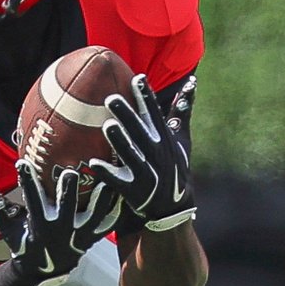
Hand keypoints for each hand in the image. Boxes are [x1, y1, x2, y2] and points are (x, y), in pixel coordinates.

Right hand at [0, 160, 119, 285]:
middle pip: (67, 208)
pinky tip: (124, 193)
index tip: (22, 164)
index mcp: (39, 226)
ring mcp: (79, 236)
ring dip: (102, 197)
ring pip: (94, 215)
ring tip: (107, 177)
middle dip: (68, 190)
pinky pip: (108, 224)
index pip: (31, 201)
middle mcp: (61, 230)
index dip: (27, 182)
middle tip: (70, 171)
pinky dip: (116, 210)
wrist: (41, 271)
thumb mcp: (6, 228)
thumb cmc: (22, 244)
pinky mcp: (91, 238)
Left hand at [88, 74, 196, 231]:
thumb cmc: (174, 166)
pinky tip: (93, 163)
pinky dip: (107, 172)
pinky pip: (118, 181)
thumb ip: (182, 111)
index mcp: (164, 139)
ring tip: (107, 126)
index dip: (146, 97)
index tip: (137, 79)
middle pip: (140, 132)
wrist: (173, 206)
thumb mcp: (181, 139)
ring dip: (120, 141)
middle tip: (110, 98)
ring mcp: (146, 172)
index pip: (155, 114)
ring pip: (131, 154)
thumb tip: (191, 82)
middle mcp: (157, 154)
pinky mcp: (134, 190)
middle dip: (127, 116)